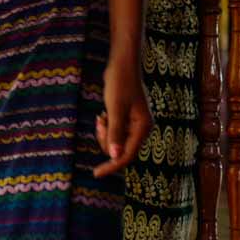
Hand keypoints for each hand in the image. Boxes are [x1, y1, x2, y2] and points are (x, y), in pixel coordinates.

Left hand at [93, 53, 151, 177]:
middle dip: (106, 140)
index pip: (127, 155)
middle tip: (101, 123)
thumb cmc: (120, 84)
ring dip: (105, 133)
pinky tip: (102, 116)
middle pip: (119, 150)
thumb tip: (114, 157)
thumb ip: (115, 133)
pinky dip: (105, 128)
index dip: (112, 166)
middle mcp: (141, 129)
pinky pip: (114, 132)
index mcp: (143, 128)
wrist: (122, 66)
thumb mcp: (115, 109)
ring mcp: (134, 125)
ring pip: (115, 142)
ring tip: (101, 118)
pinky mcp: (126, 120)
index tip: (96, 174)